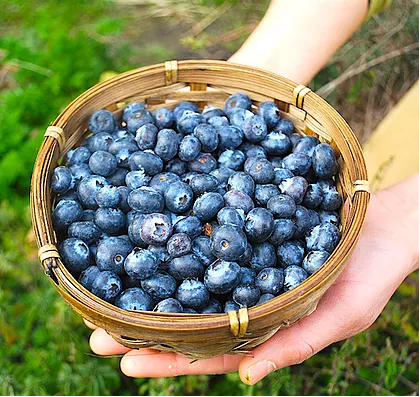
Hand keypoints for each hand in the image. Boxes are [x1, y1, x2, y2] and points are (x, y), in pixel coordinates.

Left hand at [88, 175, 417, 383]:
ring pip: (192, 281)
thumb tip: (247, 380)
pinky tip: (155, 241)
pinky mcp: (248, 236)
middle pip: (190, 318)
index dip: (170, 359)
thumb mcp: (343, 316)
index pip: (211, 351)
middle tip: (96, 331)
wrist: (382, 223)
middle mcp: (248, 299)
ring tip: (110, 288)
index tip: (126, 361)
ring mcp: (245, 267)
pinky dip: (182, 245)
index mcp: (266, 328)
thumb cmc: (368, 274)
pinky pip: (209, 242)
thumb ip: (297, 345)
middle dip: (145, 327)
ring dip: (154, 285)